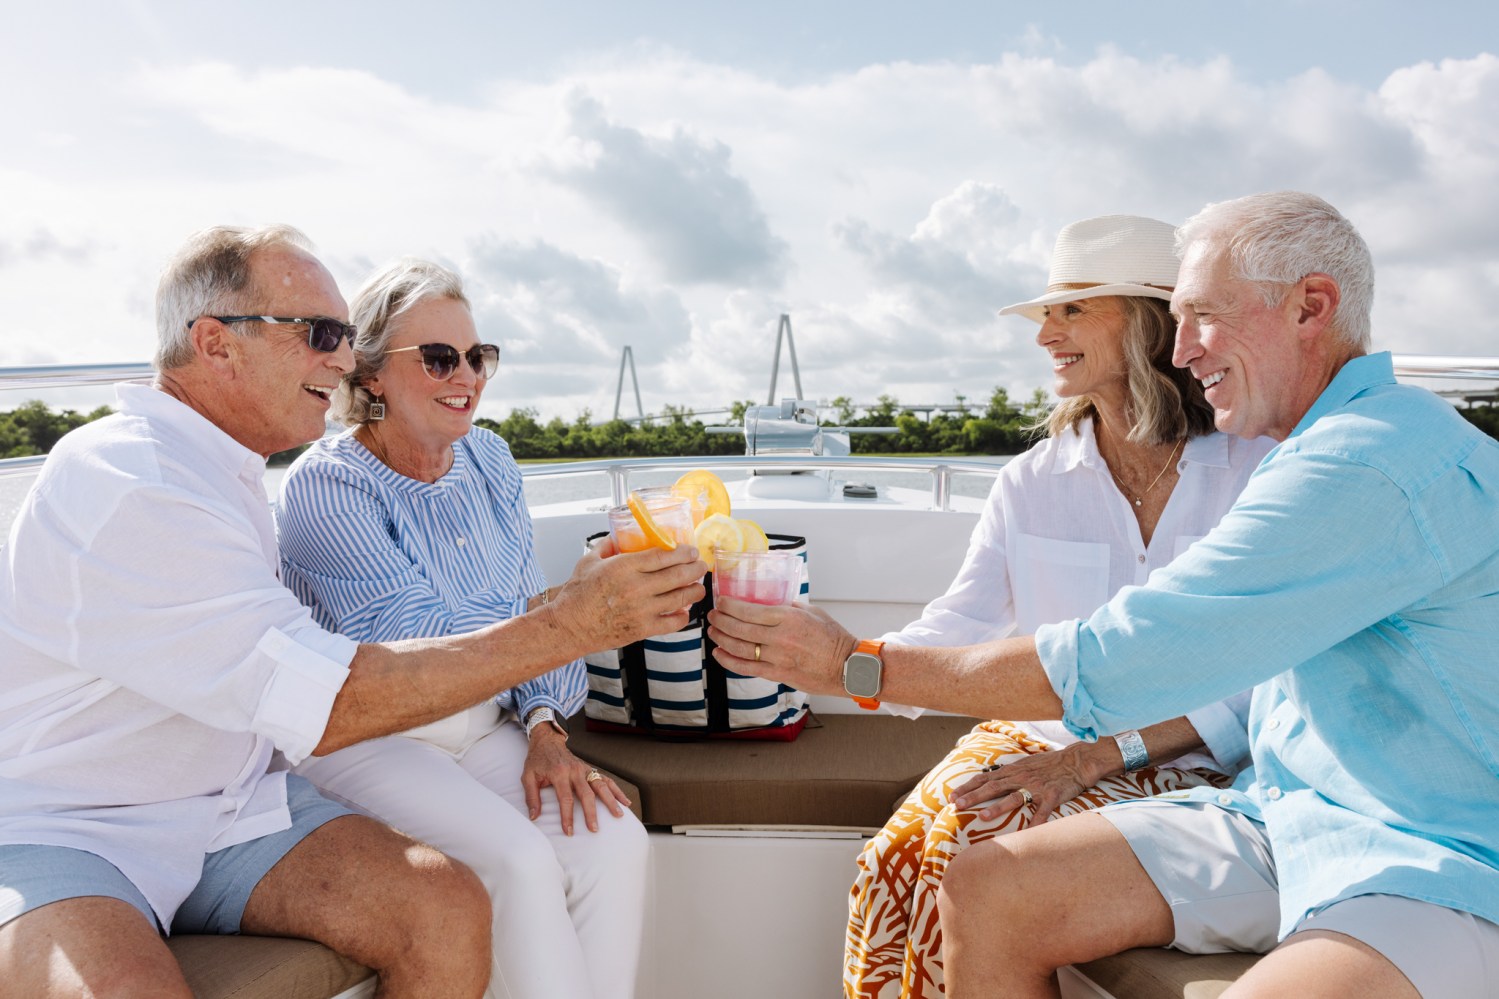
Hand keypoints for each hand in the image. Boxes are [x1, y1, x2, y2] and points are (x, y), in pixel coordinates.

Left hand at [521, 725, 629, 835]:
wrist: (548, 741)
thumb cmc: (537, 760)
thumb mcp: (528, 777)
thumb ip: (531, 797)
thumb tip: (534, 816)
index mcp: (559, 773)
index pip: (565, 798)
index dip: (567, 816)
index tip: (569, 831)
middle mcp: (575, 771)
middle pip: (586, 794)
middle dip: (591, 813)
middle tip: (594, 829)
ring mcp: (585, 769)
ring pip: (601, 785)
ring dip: (611, 800)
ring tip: (619, 814)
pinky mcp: (590, 769)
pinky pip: (606, 780)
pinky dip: (616, 790)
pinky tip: (625, 801)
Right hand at [550, 543, 706, 651]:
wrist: (570, 627)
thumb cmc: (577, 595)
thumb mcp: (588, 561)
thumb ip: (606, 546)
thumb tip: (618, 536)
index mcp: (624, 567)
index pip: (663, 556)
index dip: (683, 552)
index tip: (691, 551)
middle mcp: (637, 587)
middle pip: (678, 575)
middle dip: (695, 569)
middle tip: (701, 566)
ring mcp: (642, 609)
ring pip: (680, 598)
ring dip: (694, 591)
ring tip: (698, 587)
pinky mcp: (643, 629)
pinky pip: (673, 622)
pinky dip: (683, 616)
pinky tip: (683, 610)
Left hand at [706, 598, 855, 697]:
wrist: (847, 667)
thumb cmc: (833, 638)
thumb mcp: (813, 612)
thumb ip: (790, 607)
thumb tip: (771, 603)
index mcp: (789, 617)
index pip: (750, 610)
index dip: (730, 606)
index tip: (721, 602)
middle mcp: (780, 637)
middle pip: (740, 628)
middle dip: (721, 620)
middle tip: (712, 616)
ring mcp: (778, 657)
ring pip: (740, 648)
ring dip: (721, 639)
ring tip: (712, 632)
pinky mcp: (778, 674)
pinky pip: (747, 668)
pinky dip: (729, 660)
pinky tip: (719, 653)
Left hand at [948, 740, 1114, 822]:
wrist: (1076, 761)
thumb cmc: (1049, 765)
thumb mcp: (1025, 764)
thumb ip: (1008, 773)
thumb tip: (989, 779)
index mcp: (1013, 770)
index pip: (984, 778)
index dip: (967, 787)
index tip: (951, 797)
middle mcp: (1021, 777)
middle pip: (993, 787)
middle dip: (973, 797)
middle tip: (956, 806)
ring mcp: (1036, 787)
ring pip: (1014, 797)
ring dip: (997, 807)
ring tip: (982, 816)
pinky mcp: (1052, 795)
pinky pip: (1043, 811)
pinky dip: (1035, 823)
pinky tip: (1028, 834)